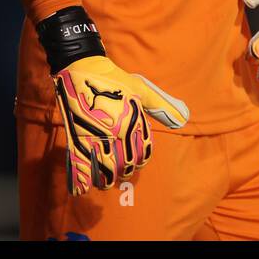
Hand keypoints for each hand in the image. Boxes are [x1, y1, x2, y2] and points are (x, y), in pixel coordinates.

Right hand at [53, 55, 187, 196]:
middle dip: (124, 172)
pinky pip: (78, 165)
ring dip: (105, 180)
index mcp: (133, 122)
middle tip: (120, 171)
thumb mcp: (141, 89)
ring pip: (104, 171)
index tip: (134, 161)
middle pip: (125, 166)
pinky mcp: (76, 136)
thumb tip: (182, 118)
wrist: (81, 68)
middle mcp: (116, 132)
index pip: (143, 154)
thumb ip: (161, 106)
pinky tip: (81, 190)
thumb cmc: (114, 78)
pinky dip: (79, 181)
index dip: (140, 161)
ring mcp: (96, 136)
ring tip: (105, 181)